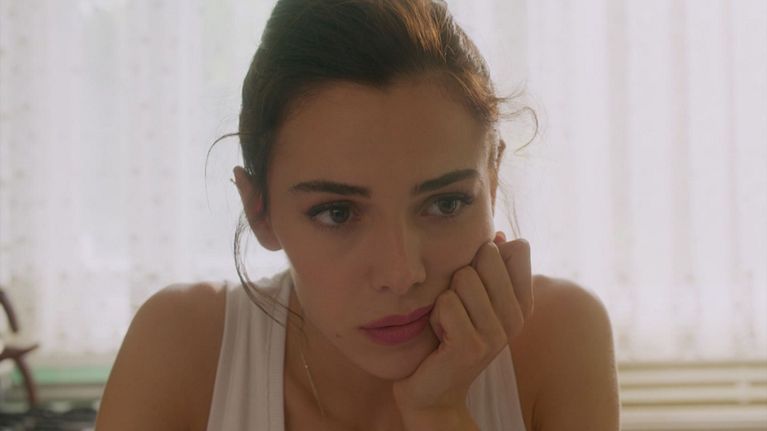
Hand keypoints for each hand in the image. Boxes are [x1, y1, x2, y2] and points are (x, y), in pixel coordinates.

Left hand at [392, 232, 532, 426]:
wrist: (435, 388)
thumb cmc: (451, 334)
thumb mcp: (476, 298)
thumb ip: (491, 268)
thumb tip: (500, 234)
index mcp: (522, 303)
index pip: (518, 249)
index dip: (489, 253)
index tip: (478, 280)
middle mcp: (515, 318)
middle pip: (488, 256)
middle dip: (462, 273)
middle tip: (458, 304)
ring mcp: (496, 334)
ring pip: (464, 277)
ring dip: (446, 295)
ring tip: (448, 320)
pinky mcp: (471, 346)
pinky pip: (446, 302)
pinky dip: (435, 314)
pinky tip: (440, 334)